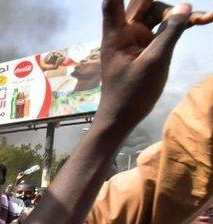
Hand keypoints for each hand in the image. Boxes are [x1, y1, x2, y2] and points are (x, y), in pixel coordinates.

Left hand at [96, 1, 211, 130]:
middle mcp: (124, 32)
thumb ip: (170, 33)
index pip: (114, 2)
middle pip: (145, 3)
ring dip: (179, 14)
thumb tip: (184, 6)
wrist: (122, 118)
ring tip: (205, 19)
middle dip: (167, 5)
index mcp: (116, 34)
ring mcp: (136, 38)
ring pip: (159, 14)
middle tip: (189, 13)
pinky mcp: (146, 46)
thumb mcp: (155, 63)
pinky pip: (165, 28)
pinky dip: (181, 25)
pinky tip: (204, 20)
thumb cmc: (131, 94)